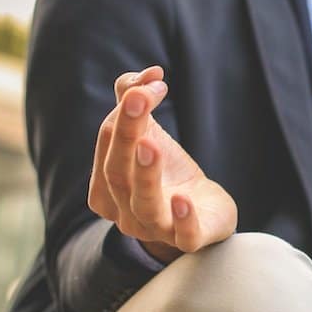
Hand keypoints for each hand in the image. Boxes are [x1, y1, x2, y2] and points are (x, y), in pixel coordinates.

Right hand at [88, 66, 237, 262]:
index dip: (125, 113)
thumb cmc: (169, 172)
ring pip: (143, 205)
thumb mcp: (150, 134)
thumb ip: (137, 100)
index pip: (107, 146)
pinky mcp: (191, 239)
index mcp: (106, 187)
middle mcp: (125, 212)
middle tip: (140, 99)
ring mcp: (156, 229)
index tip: (150, 85)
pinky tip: (182, 199)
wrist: (205, 213)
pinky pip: (183, 235)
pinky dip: (182, 219)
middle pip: (117, 174)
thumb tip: (149, 72)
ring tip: (151, 145)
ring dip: (145, 174)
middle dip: (126, 135)